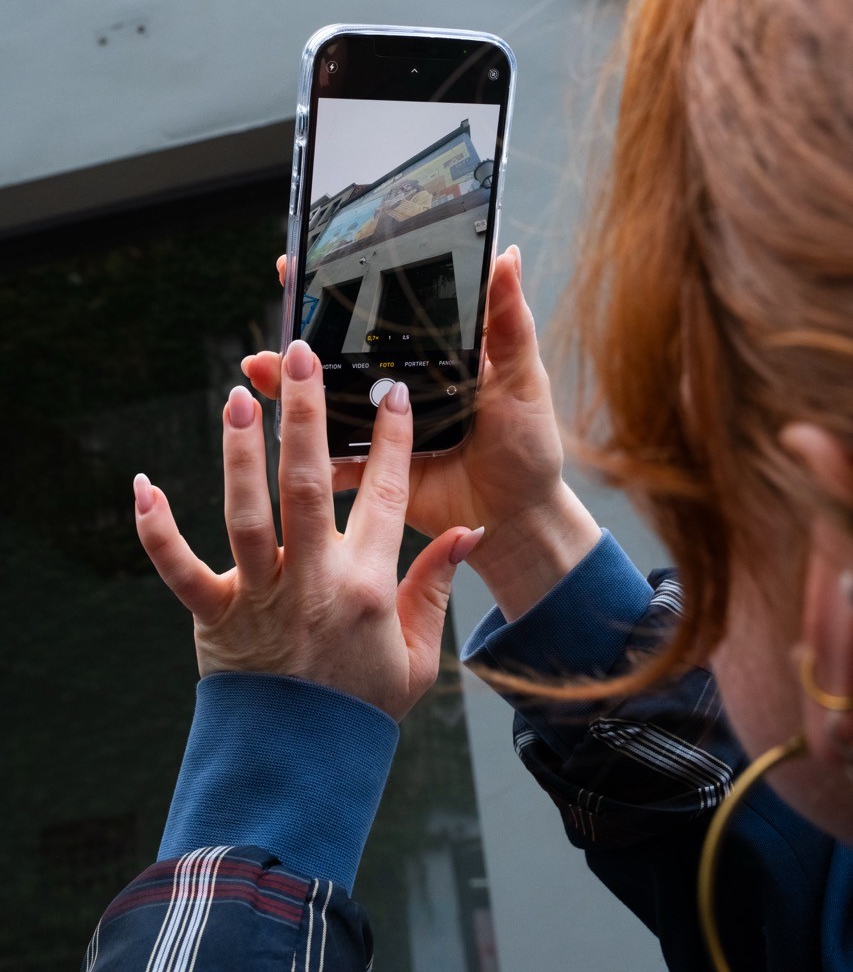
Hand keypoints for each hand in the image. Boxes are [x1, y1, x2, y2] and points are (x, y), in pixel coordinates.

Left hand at [134, 341, 481, 720]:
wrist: (299, 768)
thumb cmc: (360, 707)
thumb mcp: (417, 654)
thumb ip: (437, 585)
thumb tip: (468, 531)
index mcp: (367, 585)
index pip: (385, 494)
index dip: (390, 438)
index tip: (390, 391)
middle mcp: (312, 582)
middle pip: (307, 484)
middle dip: (305, 415)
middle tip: (299, 357)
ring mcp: (258, 598)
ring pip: (246, 514)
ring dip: (240, 453)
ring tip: (239, 399)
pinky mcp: (213, 617)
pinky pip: (178, 569)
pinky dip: (156, 529)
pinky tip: (143, 484)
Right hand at [244, 249, 599, 619]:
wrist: (520, 517)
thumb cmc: (528, 445)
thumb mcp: (522, 378)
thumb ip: (510, 322)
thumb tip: (507, 256)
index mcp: (431, 357)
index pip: (382, 312)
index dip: (349, 285)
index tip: (313, 257)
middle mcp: (398, 387)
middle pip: (342, 352)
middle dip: (303, 327)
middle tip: (280, 299)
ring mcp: (380, 428)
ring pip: (325, 402)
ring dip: (289, 385)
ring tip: (262, 365)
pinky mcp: (372, 470)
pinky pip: (332, 460)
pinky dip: (305, 451)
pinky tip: (275, 436)